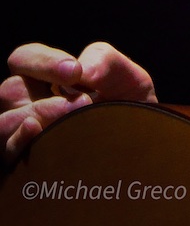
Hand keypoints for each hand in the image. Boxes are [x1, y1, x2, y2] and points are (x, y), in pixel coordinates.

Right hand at [1, 41, 156, 162]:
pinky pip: (8, 153)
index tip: (75, 72)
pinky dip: (20, 142)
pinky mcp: (25, 166)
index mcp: (45, 78)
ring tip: (71, 117)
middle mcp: (28, 104)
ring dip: (35, 116)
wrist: (141, 148)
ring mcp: (23, 136)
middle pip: (8, 91)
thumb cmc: (128, 107)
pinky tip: (39, 134)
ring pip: (4, 123)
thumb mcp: (126, 77)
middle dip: (42, 94)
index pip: (24, 59)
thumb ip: (104, 62)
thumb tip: (82, 71)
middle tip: (81, 102)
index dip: (42, 61)